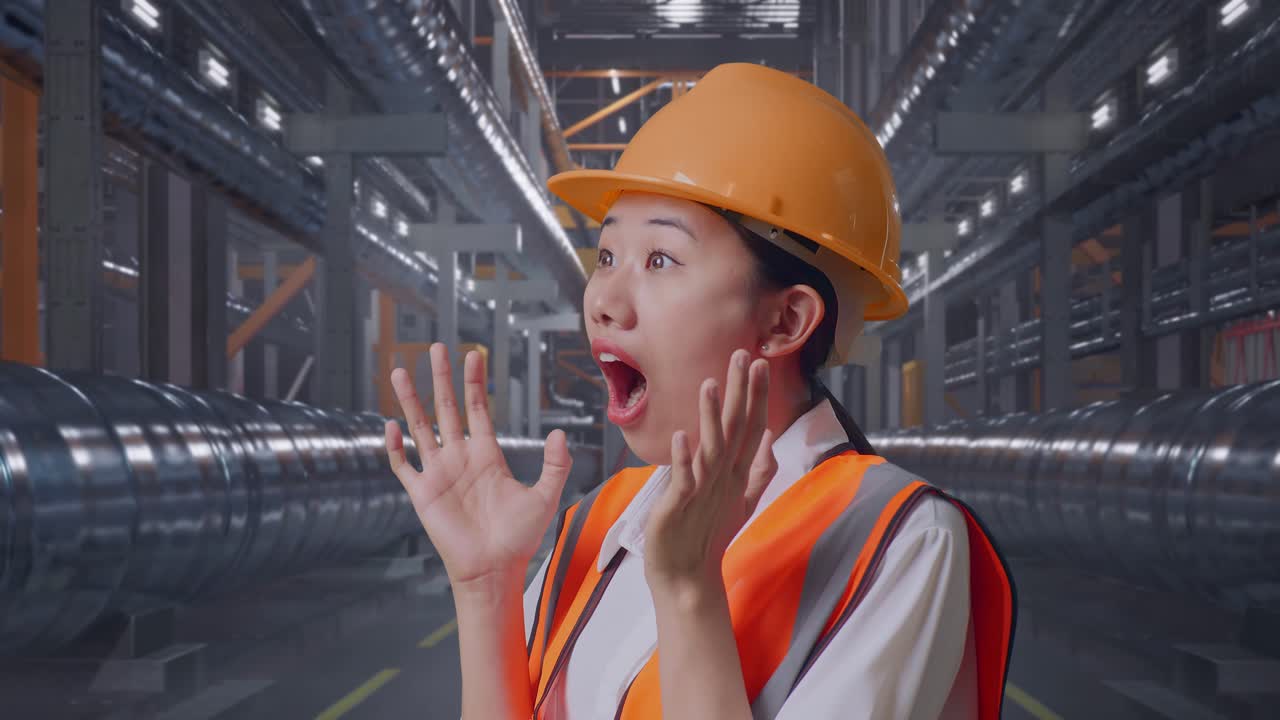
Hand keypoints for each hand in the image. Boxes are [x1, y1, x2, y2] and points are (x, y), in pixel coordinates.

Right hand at [384, 343, 571, 595]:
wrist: (493, 570)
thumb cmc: (519, 538)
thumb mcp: (546, 497)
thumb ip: (555, 465)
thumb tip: (558, 433)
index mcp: (487, 454)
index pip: (478, 408)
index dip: (474, 382)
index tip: (473, 354)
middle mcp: (460, 458)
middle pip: (446, 408)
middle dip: (441, 378)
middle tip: (436, 347)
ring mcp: (439, 473)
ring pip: (421, 427)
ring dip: (410, 400)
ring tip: (401, 371)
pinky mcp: (423, 494)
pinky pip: (404, 465)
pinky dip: (395, 447)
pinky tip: (390, 426)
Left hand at [643, 349, 777, 596]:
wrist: (687, 577)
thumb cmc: (708, 535)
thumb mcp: (740, 500)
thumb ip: (758, 470)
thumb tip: (771, 439)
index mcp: (736, 473)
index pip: (752, 427)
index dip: (756, 396)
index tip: (760, 362)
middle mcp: (724, 478)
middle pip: (736, 430)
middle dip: (740, 393)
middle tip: (744, 356)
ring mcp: (703, 491)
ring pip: (711, 448)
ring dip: (711, 417)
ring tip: (709, 384)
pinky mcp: (679, 505)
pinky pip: (683, 478)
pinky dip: (683, 458)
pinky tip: (682, 435)